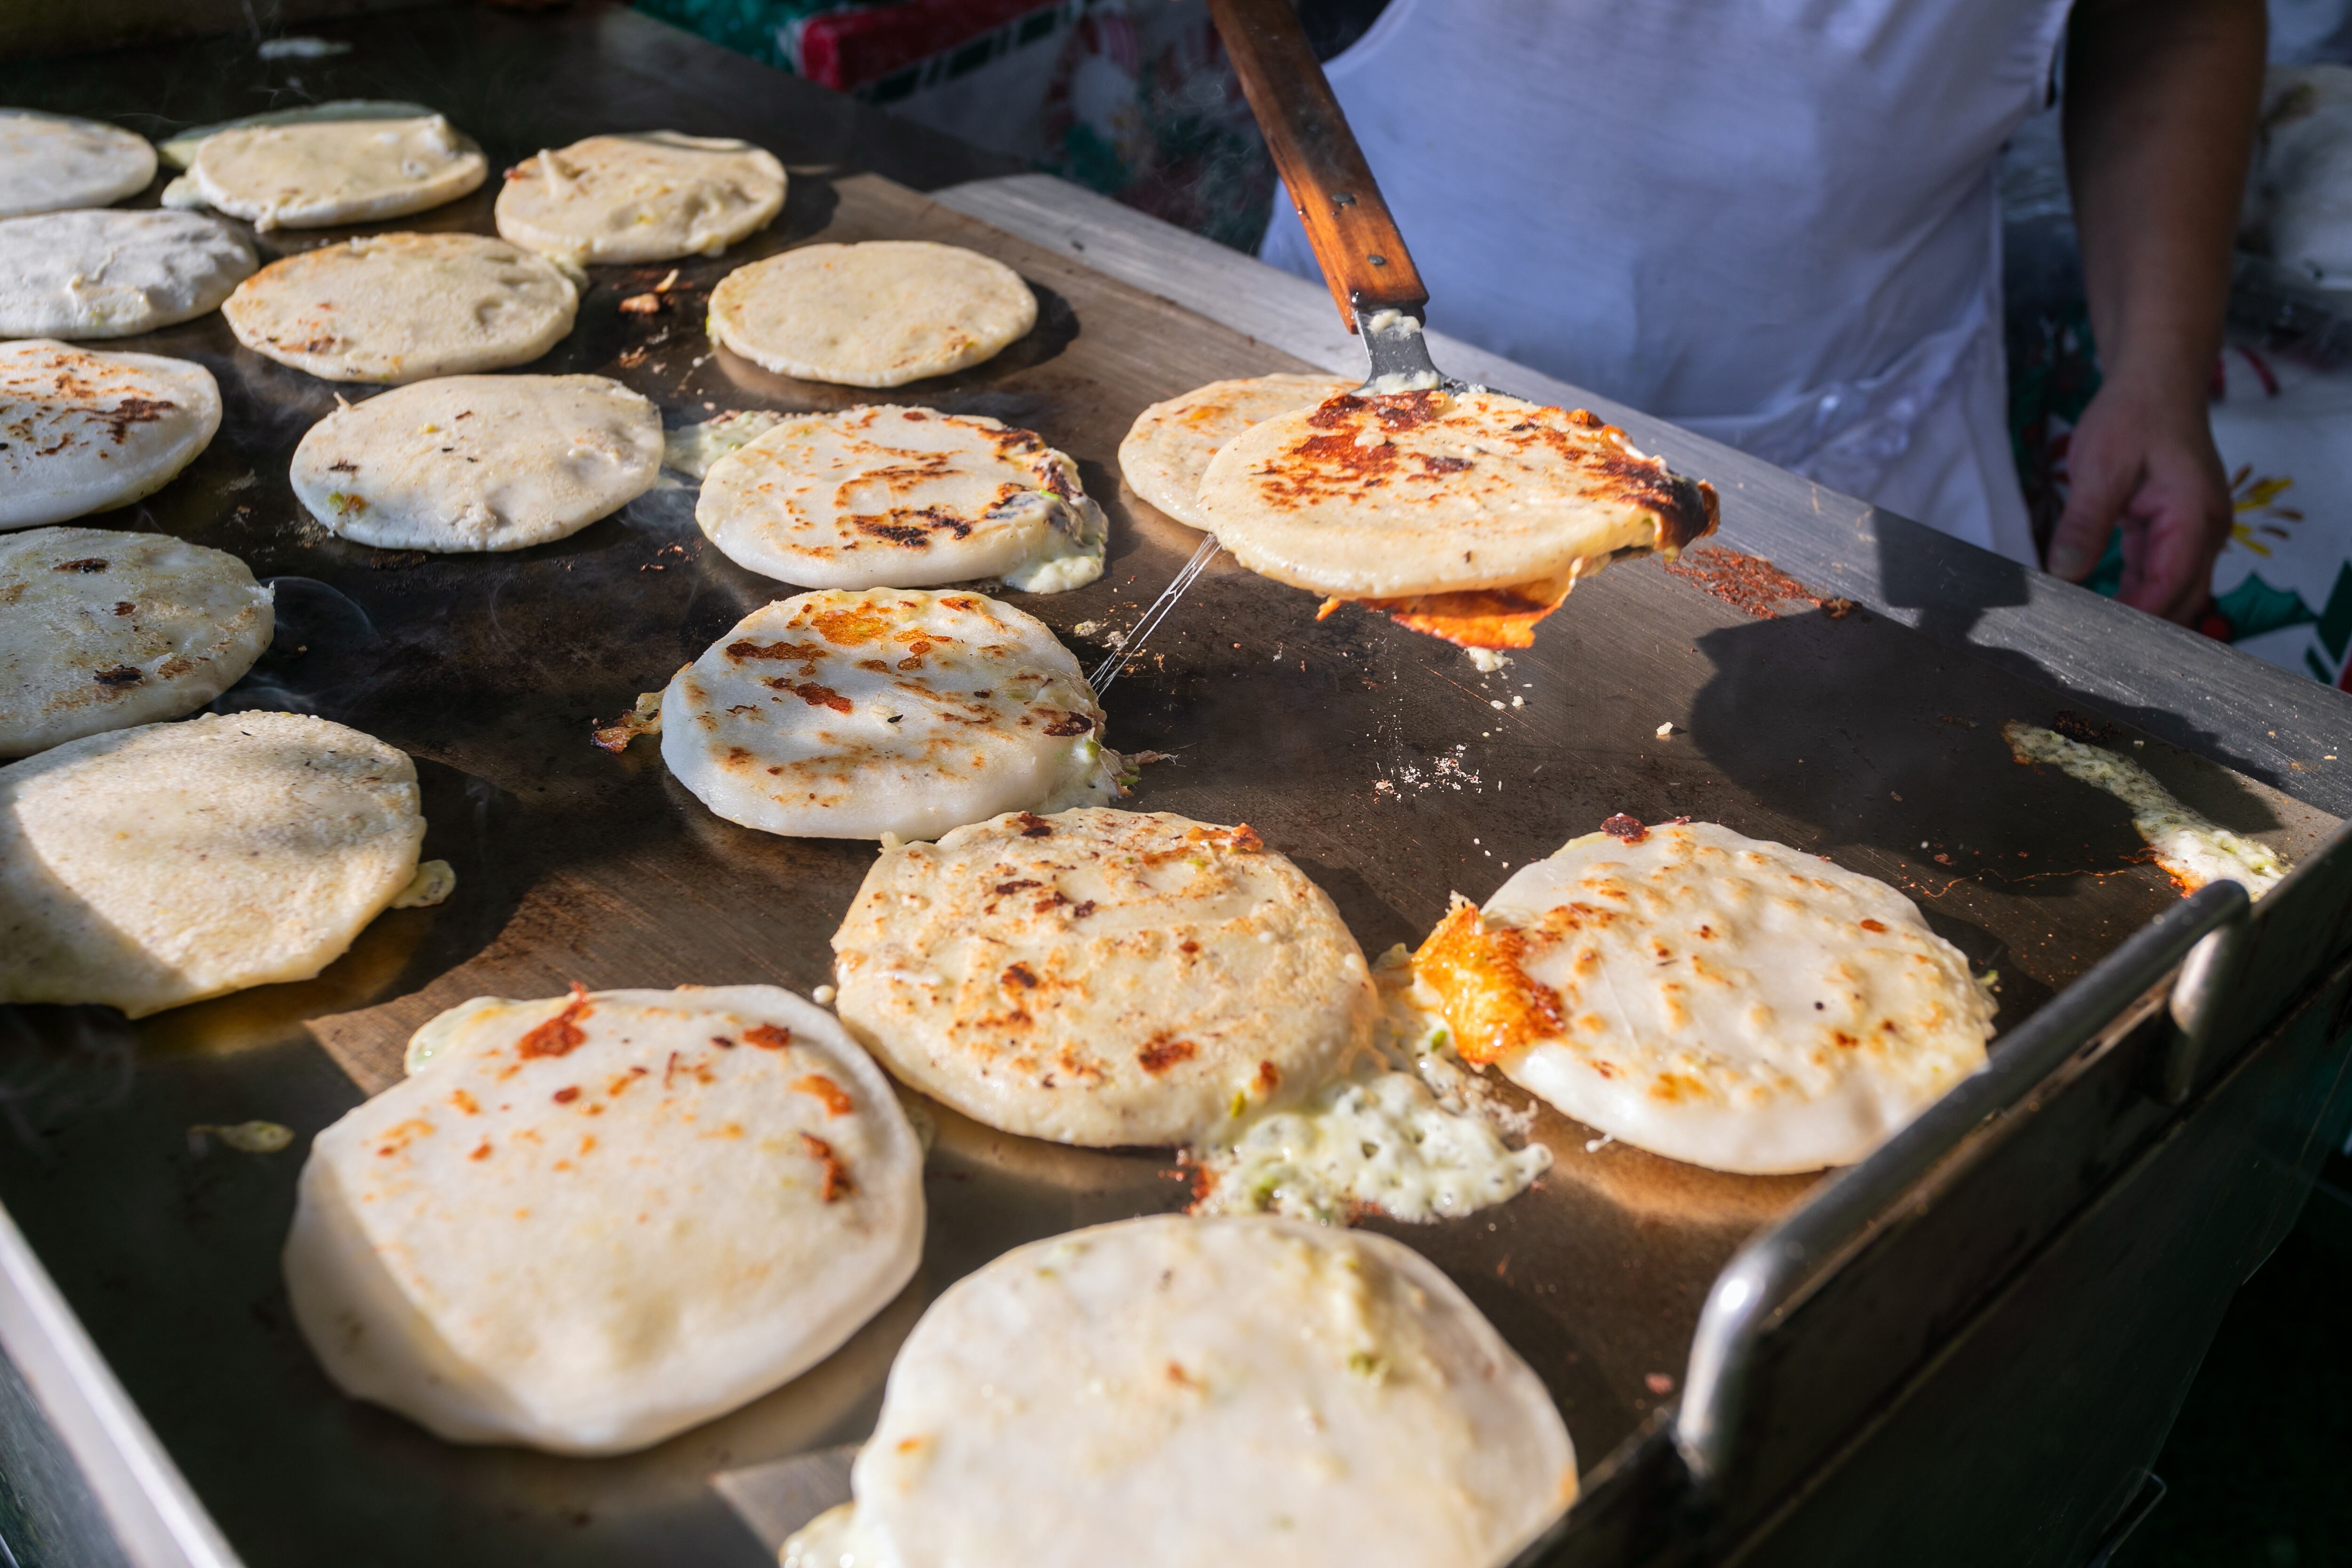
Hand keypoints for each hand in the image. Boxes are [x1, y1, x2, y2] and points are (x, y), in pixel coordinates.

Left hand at [2044, 369, 2231, 624]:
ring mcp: (2193, 532)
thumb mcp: (2100, 466)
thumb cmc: (2134, 414)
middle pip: (2179, 601)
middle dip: (2141, 631)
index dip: (2134, 622)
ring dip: (2137, 616)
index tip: (2095, 642)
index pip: (2169, 588)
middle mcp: (2205, 531)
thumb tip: (2063, 573)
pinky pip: (2158, 574)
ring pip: (2171, 593)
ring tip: (2090, 638)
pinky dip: (2133, 595)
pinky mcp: (2174, 530)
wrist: (2157, 378)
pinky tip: (2098, 610)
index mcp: (2194, 517)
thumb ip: (2085, 523)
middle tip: (2087, 649)